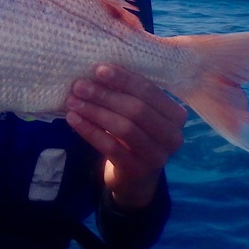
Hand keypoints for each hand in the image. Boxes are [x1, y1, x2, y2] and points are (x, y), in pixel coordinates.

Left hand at [65, 64, 187, 210]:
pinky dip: (89, 131)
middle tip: (79, 86)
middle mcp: (172, 136)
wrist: (135, 178)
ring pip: (123, 128)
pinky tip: (73, 119)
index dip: (123, 79)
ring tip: (73, 101)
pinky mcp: (137, 170)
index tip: (98, 70)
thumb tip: (98, 71)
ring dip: (95, 112)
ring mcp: (156, 156)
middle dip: (105, 95)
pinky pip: (110, 147)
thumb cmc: (135, 136)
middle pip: (136, 109)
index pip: (149, 91)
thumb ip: (127, 94)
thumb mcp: (138, 114)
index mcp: (176, 115)